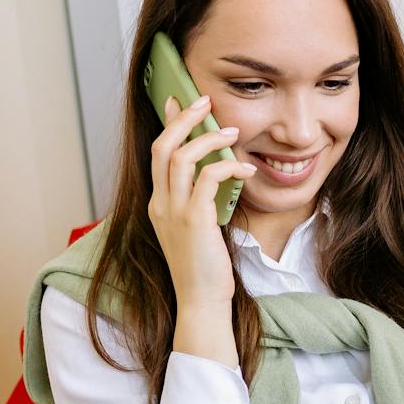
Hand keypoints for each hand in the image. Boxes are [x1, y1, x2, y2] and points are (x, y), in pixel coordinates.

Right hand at [148, 94, 256, 307]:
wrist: (201, 302)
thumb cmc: (204, 269)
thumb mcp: (196, 230)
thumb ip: (198, 202)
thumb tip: (215, 175)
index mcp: (158, 205)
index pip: (157, 155)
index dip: (168, 125)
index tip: (178, 103)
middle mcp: (160, 204)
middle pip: (162, 146)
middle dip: (184, 119)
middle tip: (205, 101)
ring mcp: (174, 211)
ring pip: (181, 157)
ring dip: (209, 137)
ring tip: (233, 131)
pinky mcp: (194, 220)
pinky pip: (209, 178)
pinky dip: (229, 166)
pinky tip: (246, 169)